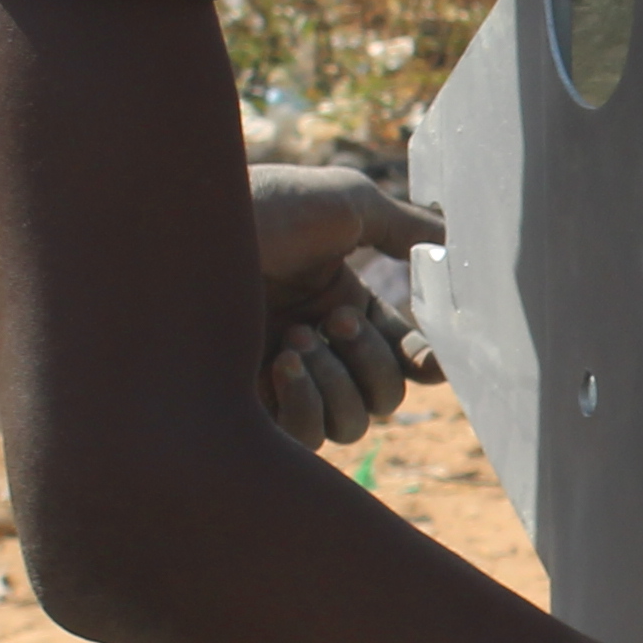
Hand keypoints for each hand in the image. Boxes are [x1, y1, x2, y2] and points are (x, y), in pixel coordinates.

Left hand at [249, 163, 440, 448]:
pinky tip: (280, 363)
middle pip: (383, 397)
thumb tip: (457, 247)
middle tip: (335, 321)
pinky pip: (304, 438)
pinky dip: (306, 404)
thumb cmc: (263, 207)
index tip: (428, 355)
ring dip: (338, 383)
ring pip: (349, 424)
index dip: (422, 361)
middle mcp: (313, 344)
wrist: (186, 225)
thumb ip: (409, 229)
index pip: (400, 355)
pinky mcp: (245, 406)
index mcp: (338, 302)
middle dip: (373, 363)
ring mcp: (278, 377)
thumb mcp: (348, 204)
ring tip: (298, 340)